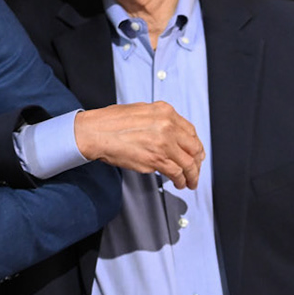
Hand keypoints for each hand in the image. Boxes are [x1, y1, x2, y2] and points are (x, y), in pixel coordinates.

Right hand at [74, 101, 203, 188]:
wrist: (96, 132)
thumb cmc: (111, 122)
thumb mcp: (141, 111)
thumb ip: (159, 120)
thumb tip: (169, 133)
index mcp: (165, 111)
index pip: (190, 130)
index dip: (195, 145)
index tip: (195, 153)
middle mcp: (168, 125)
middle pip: (194, 147)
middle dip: (197, 161)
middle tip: (196, 169)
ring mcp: (164, 143)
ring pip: (188, 163)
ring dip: (191, 175)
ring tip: (190, 181)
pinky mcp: (156, 159)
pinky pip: (176, 173)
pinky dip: (181, 180)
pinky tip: (179, 183)